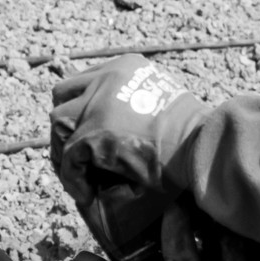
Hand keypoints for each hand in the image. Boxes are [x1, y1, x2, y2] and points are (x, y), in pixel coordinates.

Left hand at [50, 54, 208, 204]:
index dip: (81, 107)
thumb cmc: (194, 132)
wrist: (201, 145)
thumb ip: (137, 101)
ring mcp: (97, 104)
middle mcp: (106, 78)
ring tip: (78, 172)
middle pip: (62, 94)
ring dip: (64, 150)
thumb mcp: (163, 100)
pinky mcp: (93, 133)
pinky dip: (73, 177)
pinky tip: (85, 192)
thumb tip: (117, 124)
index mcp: (125, 67)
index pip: (85, 80)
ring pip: (57, 123)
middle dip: (65, 123)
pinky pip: (68, 157)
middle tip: (75, 150)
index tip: (85, 131)